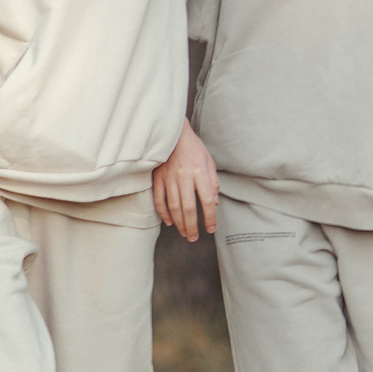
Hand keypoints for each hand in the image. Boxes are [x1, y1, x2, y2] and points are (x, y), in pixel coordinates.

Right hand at [151, 120, 218, 241]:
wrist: (172, 133)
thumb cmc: (193, 147)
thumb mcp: (209, 161)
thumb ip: (212, 182)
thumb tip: (214, 203)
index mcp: (199, 172)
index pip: (207, 200)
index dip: (210, 217)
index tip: (211, 228)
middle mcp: (184, 177)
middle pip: (189, 208)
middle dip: (192, 226)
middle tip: (194, 238)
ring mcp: (169, 178)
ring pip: (174, 207)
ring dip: (179, 223)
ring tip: (184, 233)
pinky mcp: (157, 178)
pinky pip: (159, 199)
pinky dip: (163, 213)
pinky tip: (169, 222)